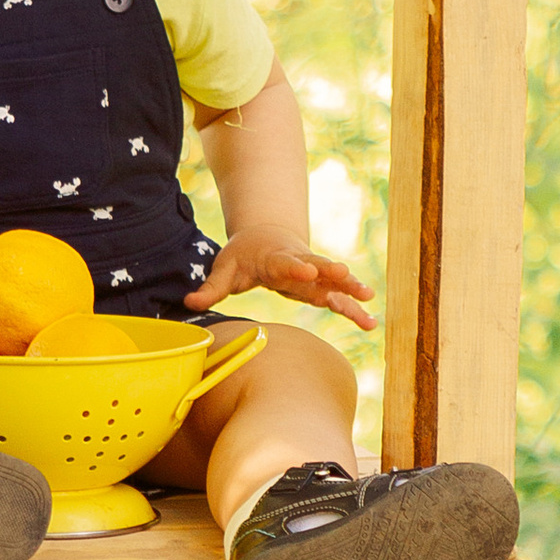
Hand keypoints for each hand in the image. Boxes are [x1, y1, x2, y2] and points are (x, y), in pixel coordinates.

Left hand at [187, 227, 376, 331]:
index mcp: (275, 259)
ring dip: (350, 290)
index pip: (286, 263)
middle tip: (346, 276)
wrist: (266, 237)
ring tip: (368, 299)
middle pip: (317, 268)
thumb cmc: (243, 256)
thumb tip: (188, 304)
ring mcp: (312, 276)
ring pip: (333, 282)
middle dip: (331, 273)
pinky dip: (353, 309)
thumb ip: (211, 288)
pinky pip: (339, 298)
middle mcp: (299, 265)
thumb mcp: (224, 268)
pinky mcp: (320, 287)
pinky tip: (371, 322)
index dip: (296, 267)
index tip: (308, 269)